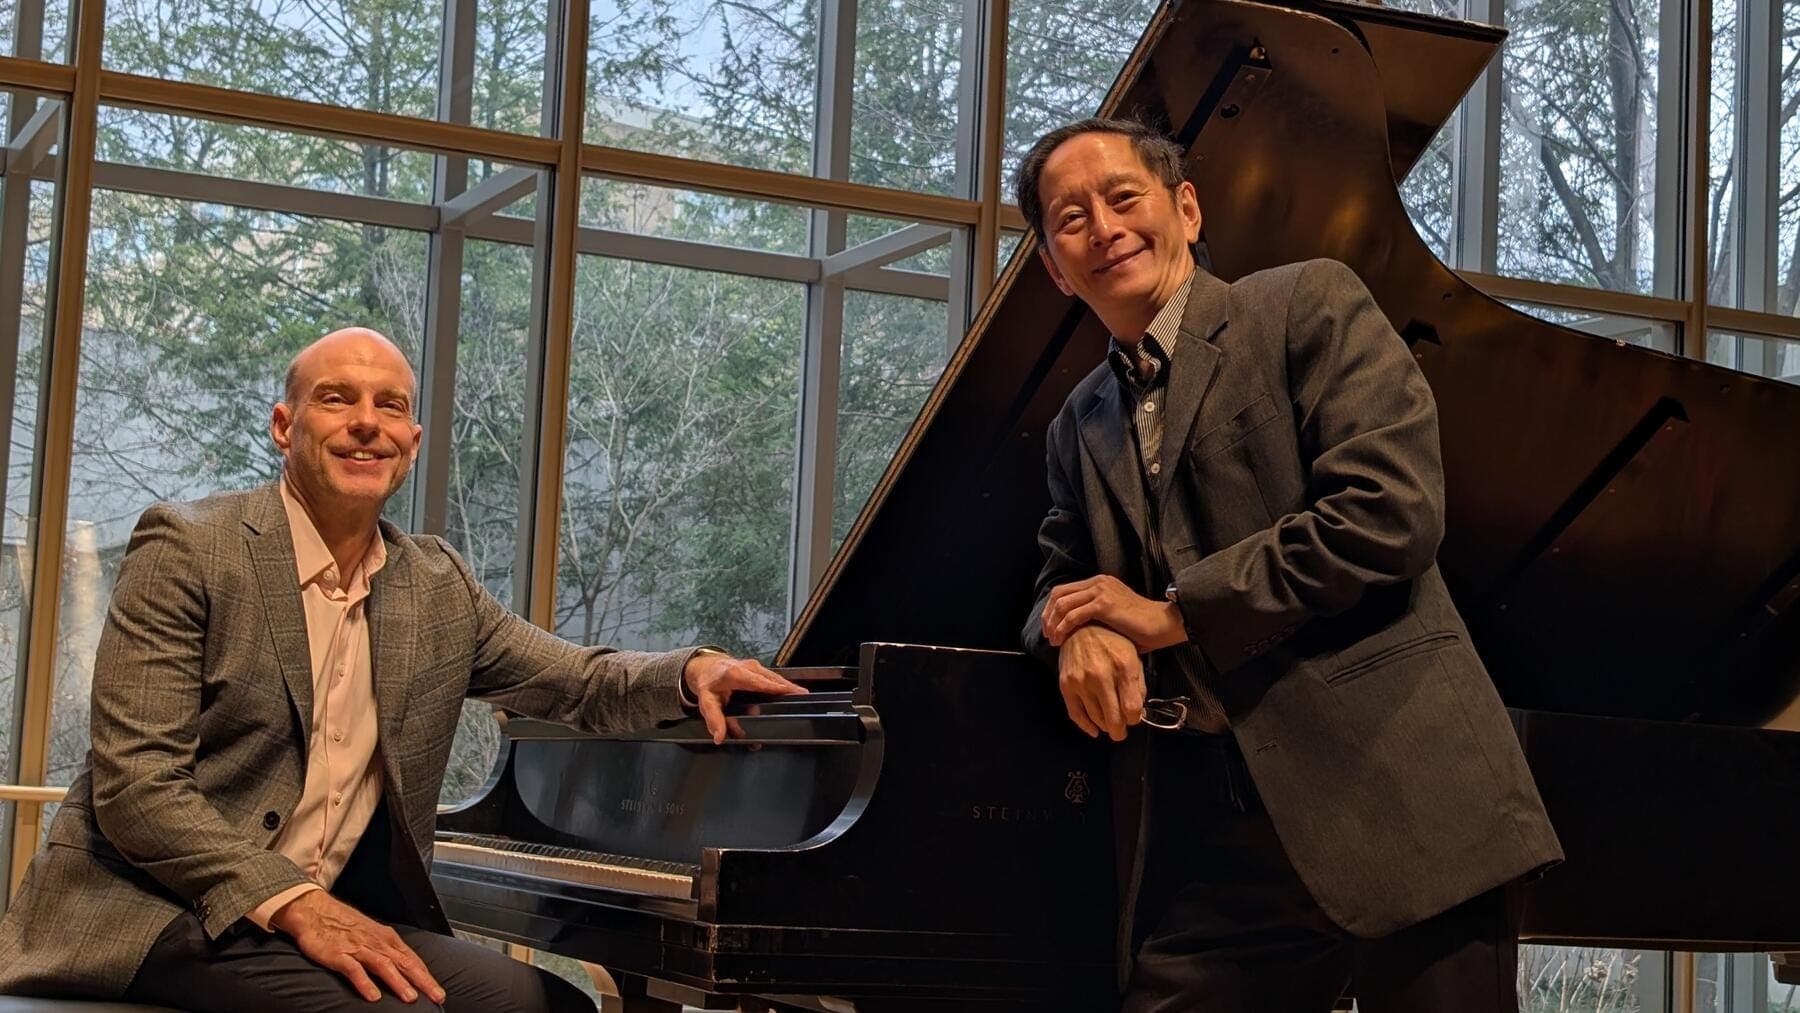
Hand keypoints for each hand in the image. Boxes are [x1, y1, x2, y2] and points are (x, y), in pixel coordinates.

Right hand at [269, 889, 443, 1003]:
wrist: (315, 910)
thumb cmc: (344, 925)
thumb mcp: (371, 935)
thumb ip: (386, 952)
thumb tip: (404, 970)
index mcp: (387, 938)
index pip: (412, 959)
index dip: (427, 977)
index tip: (439, 992)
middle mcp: (377, 943)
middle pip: (404, 963)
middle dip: (423, 982)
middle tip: (437, 997)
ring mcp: (358, 948)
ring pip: (383, 966)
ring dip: (398, 982)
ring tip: (410, 998)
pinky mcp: (339, 954)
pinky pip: (354, 970)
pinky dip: (365, 983)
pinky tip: (373, 997)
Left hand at [683, 652, 807, 744]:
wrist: (706, 667)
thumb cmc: (708, 683)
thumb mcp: (706, 702)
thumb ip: (714, 719)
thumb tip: (719, 737)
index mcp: (735, 674)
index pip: (758, 681)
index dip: (774, 686)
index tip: (789, 692)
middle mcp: (748, 667)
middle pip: (772, 678)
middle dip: (788, 687)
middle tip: (804, 696)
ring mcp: (755, 667)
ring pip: (775, 677)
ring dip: (787, 687)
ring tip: (803, 696)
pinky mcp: (759, 669)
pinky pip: (773, 678)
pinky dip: (782, 686)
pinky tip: (791, 693)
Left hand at [1043, 574, 1186, 651]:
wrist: (1164, 623)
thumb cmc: (1143, 628)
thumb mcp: (1115, 617)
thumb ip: (1096, 617)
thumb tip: (1077, 632)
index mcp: (1100, 583)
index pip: (1065, 591)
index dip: (1052, 609)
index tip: (1050, 629)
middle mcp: (1098, 582)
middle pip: (1059, 594)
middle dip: (1048, 615)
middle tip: (1047, 635)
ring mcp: (1101, 591)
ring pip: (1063, 604)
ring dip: (1053, 623)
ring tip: (1052, 640)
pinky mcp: (1104, 604)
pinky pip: (1073, 615)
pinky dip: (1063, 628)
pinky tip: (1061, 640)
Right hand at [1058, 625, 1145, 741]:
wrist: (1081, 627)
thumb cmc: (1112, 642)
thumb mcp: (1133, 657)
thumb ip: (1138, 685)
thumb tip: (1138, 712)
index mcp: (1123, 667)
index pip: (1132, 708)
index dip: (1134, 719)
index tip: (1133, 718)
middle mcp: (1101, 675)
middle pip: (1113, 719)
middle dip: (1120, 730)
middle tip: (1122, 731)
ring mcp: (1081, 681)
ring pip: (1096, 718)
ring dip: (1105, 726)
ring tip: (1110, 724)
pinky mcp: (1066, 684)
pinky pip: (1076, 714)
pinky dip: (1086, 726)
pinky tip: (1094, 730)